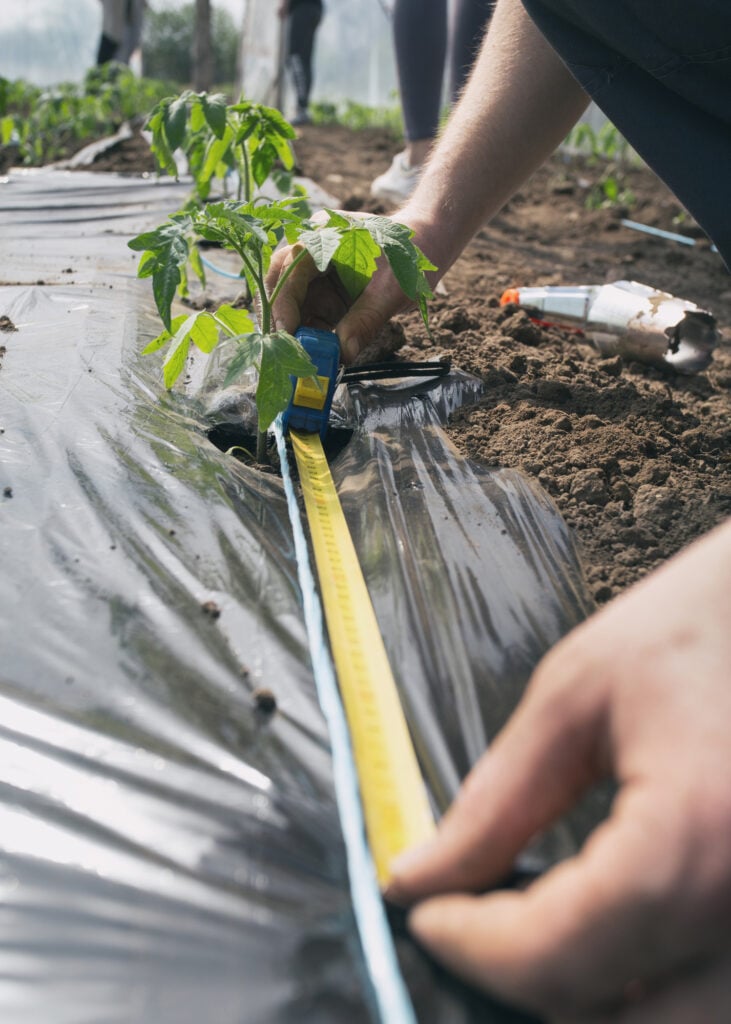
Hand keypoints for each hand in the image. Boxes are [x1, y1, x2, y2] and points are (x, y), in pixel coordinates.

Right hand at [266, 210, 431, 363]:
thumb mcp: (389, 289)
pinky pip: (309, 319)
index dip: (282, 305)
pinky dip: (310, 339)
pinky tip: (315, 358)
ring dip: (294, 334)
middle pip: (279, 288)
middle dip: (279, 321)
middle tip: (280, 353)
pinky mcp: (324, 296)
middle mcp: (310, 256)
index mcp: (321, 239)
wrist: (425, 248)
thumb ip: (365, 320)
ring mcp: (315, 278)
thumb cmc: (407, 257)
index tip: (285, 334)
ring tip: (298, 361)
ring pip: (291, 307)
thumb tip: (344, 354)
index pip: (288, 272)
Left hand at [387, 519, 730, 1021]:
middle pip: (617, 1018)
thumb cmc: (690, 628)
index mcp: (697, 833)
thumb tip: (419, 877)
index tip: (424, 915)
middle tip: (469, 925)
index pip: (563, 950)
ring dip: (586, 999)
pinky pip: (710, 996)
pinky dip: (644, 989)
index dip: (475, 948)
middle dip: (524, 983)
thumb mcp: (574, 699)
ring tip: (529, 932)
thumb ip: (496, 801)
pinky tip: (602, 932)